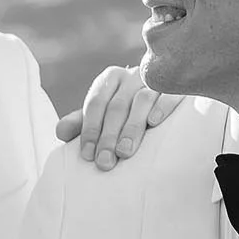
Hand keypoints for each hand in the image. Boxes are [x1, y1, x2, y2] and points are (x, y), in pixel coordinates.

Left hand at [54, 63, 180, 168]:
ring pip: (142, 101)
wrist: (166, 95)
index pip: (96, 104)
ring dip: (132, 128)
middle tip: (105, 163)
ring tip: (125, 153)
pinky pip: (169, 94)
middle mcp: (132, 76)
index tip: (88, 156)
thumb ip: (82, 123)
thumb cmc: (129, 111)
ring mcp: (156, 79)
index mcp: (110, 79)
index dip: (90, 130)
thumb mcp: (103, 115)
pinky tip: (154, 123)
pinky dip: (162, 107)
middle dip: (109, 136)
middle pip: (117, 106)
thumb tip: (60, 132)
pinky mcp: (178, 86)